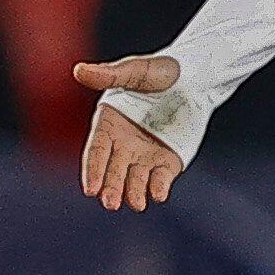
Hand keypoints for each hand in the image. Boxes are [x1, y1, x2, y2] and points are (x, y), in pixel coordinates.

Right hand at [74, 56, 189, 210]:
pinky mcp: (168, 160)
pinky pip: (161, 177)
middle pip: (114, 170)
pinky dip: (159, 186)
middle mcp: (123, 144)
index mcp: (108, 124)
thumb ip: (109, 75)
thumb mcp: (135, 71)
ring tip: (135, 204)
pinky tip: (158, 195)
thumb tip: (79, 70)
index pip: (97, 152)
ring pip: (135, 177)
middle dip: (111, 187)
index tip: (91, 189)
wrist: (195, 78)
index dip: (93, 170)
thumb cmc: (160, 71)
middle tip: (110, 203)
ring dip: (133, 191)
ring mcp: (145, 154)